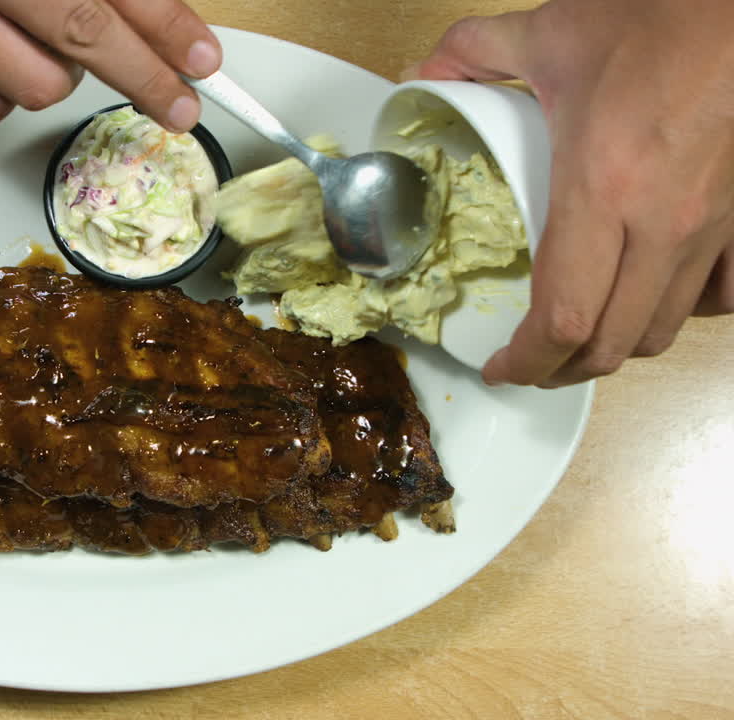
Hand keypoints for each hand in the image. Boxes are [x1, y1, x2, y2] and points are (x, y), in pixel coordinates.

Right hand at [0, 0, 220, 130]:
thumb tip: (139, 1)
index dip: (166, 25)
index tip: (201, 57)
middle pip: (82, 36)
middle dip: (145, 77)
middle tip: (179, 103)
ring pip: (34, 83)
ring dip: (63, 75)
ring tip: (57, 49)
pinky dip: (6, 93)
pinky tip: (6, 60)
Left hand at [409, 0, 733, 386]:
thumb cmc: (662, 18)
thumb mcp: (552, 31)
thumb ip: (475, 53)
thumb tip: (420, 75)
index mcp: (603, 187)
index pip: (563, 315)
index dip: (526, 360)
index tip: (500, 368)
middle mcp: (662, 222)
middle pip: (611, 342)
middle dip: (561, 370)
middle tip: (529, 366)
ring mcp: (712, 226)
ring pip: (664, 330)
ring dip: (613, 349)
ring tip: (577, 343)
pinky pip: (720, 298)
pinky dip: (680, 314)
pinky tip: (649, 300)